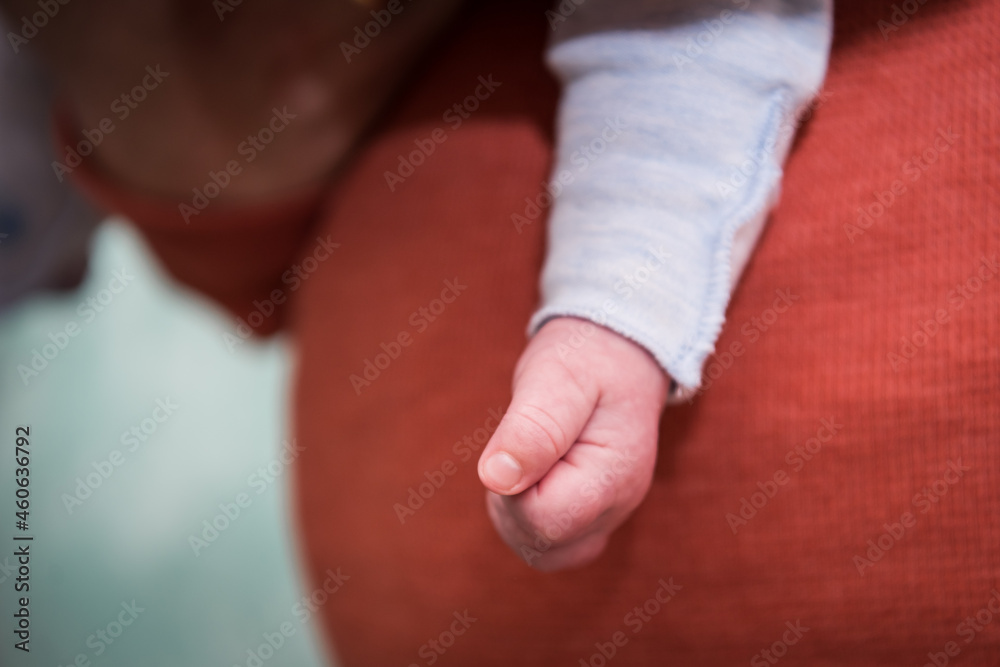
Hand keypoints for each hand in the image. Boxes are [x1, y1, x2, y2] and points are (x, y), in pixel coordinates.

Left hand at [478, 316, 668, 570]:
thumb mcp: (556, 377)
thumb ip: (531, 428)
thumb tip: (495, 479)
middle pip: (541, 545)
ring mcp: (608, 513)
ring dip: (514, 513)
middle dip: (510, 503)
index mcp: (614, 475)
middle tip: (517, 446)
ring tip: (524, 456)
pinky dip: (526, 518)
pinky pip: (550, 543)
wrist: (618, 348)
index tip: (516, 443)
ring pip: (542, 551)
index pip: (544, 520)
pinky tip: (529, 475)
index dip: (512, 490)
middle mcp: (617, 505)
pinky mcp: (592, 512)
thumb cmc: (586, 358)